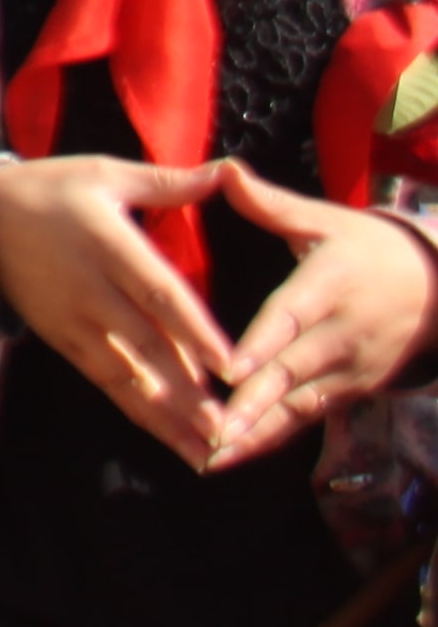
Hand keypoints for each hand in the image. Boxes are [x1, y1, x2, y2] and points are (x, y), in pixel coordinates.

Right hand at [0, 154, 239, 464]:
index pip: (158, 292)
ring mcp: (73, 320)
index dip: (193, 330)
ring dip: (167, 414)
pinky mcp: (60, 338)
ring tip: (206, 450)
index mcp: (108, 244)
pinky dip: (137, 410)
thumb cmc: (50, 189)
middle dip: (188, 391)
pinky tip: (167, 436)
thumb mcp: (105, 173)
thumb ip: (168, 182)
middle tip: (228, 428)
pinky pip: (103, 379)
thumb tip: (228, 172)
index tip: (230, 365)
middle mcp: (91, 289)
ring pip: (126, 373)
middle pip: (146, 346)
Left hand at [209, 169, 437, 468]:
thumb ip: (272, 205)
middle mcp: (341, 334)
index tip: (230, 370)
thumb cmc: (366, 247)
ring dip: (256, 432)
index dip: (261, 345)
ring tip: (213, 455)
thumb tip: (224, 171)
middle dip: (251, 404)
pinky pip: (306, 417)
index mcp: (329, 286)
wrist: (436, 286)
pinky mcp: (351, 390)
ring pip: (297, 405)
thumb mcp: (325, 219)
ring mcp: (349, 368)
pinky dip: (271, 438)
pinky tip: (233, 456)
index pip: (290, 317)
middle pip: (291, 372)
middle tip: (211, 429)